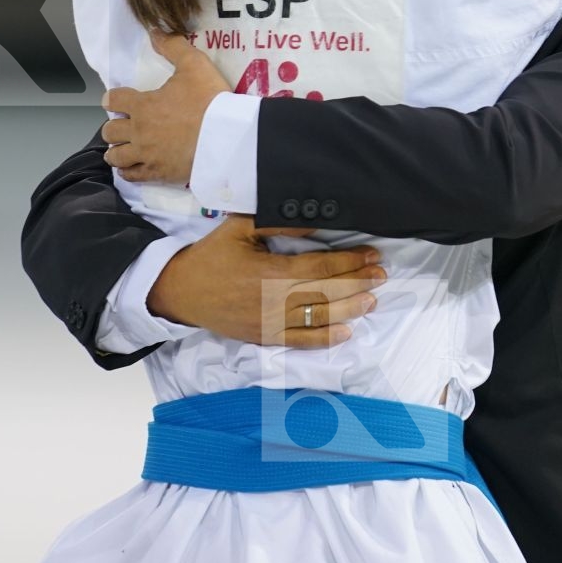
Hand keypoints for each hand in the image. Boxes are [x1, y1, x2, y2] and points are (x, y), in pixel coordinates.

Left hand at [103, 32, 228, 182]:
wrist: (226, 137)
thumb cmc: (209, 100)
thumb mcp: (194, 65)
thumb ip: (173, 46)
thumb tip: (154, 31)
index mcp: (143, 104)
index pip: (114, 99)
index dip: (112, 98)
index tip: (116, 99)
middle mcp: (138, 130)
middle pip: (110, 130)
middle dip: (114, 126)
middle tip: (124, 125)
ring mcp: (146, 154)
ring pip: (116, 156)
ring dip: (116, 150)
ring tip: (122, 148)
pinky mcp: (157, 173)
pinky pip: (132, 176)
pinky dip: (127, 171)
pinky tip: (129, 168)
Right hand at [147, 215, 387, 346]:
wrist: (180, 292)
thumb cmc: (211, 257)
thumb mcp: (238, 229)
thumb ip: (275, 225)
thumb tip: (313, 221)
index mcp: (268, 272)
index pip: (319, 267)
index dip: (348, 261)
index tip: (370, 254)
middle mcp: (273, 301)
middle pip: (325, 292)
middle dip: (356, 283)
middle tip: (381, 275)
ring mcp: (269, 323)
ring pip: (318, 318)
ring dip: (349, 309)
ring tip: (372, 300)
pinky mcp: (264, 338)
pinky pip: (299, 341)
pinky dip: (324, 339)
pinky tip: (346, 333)